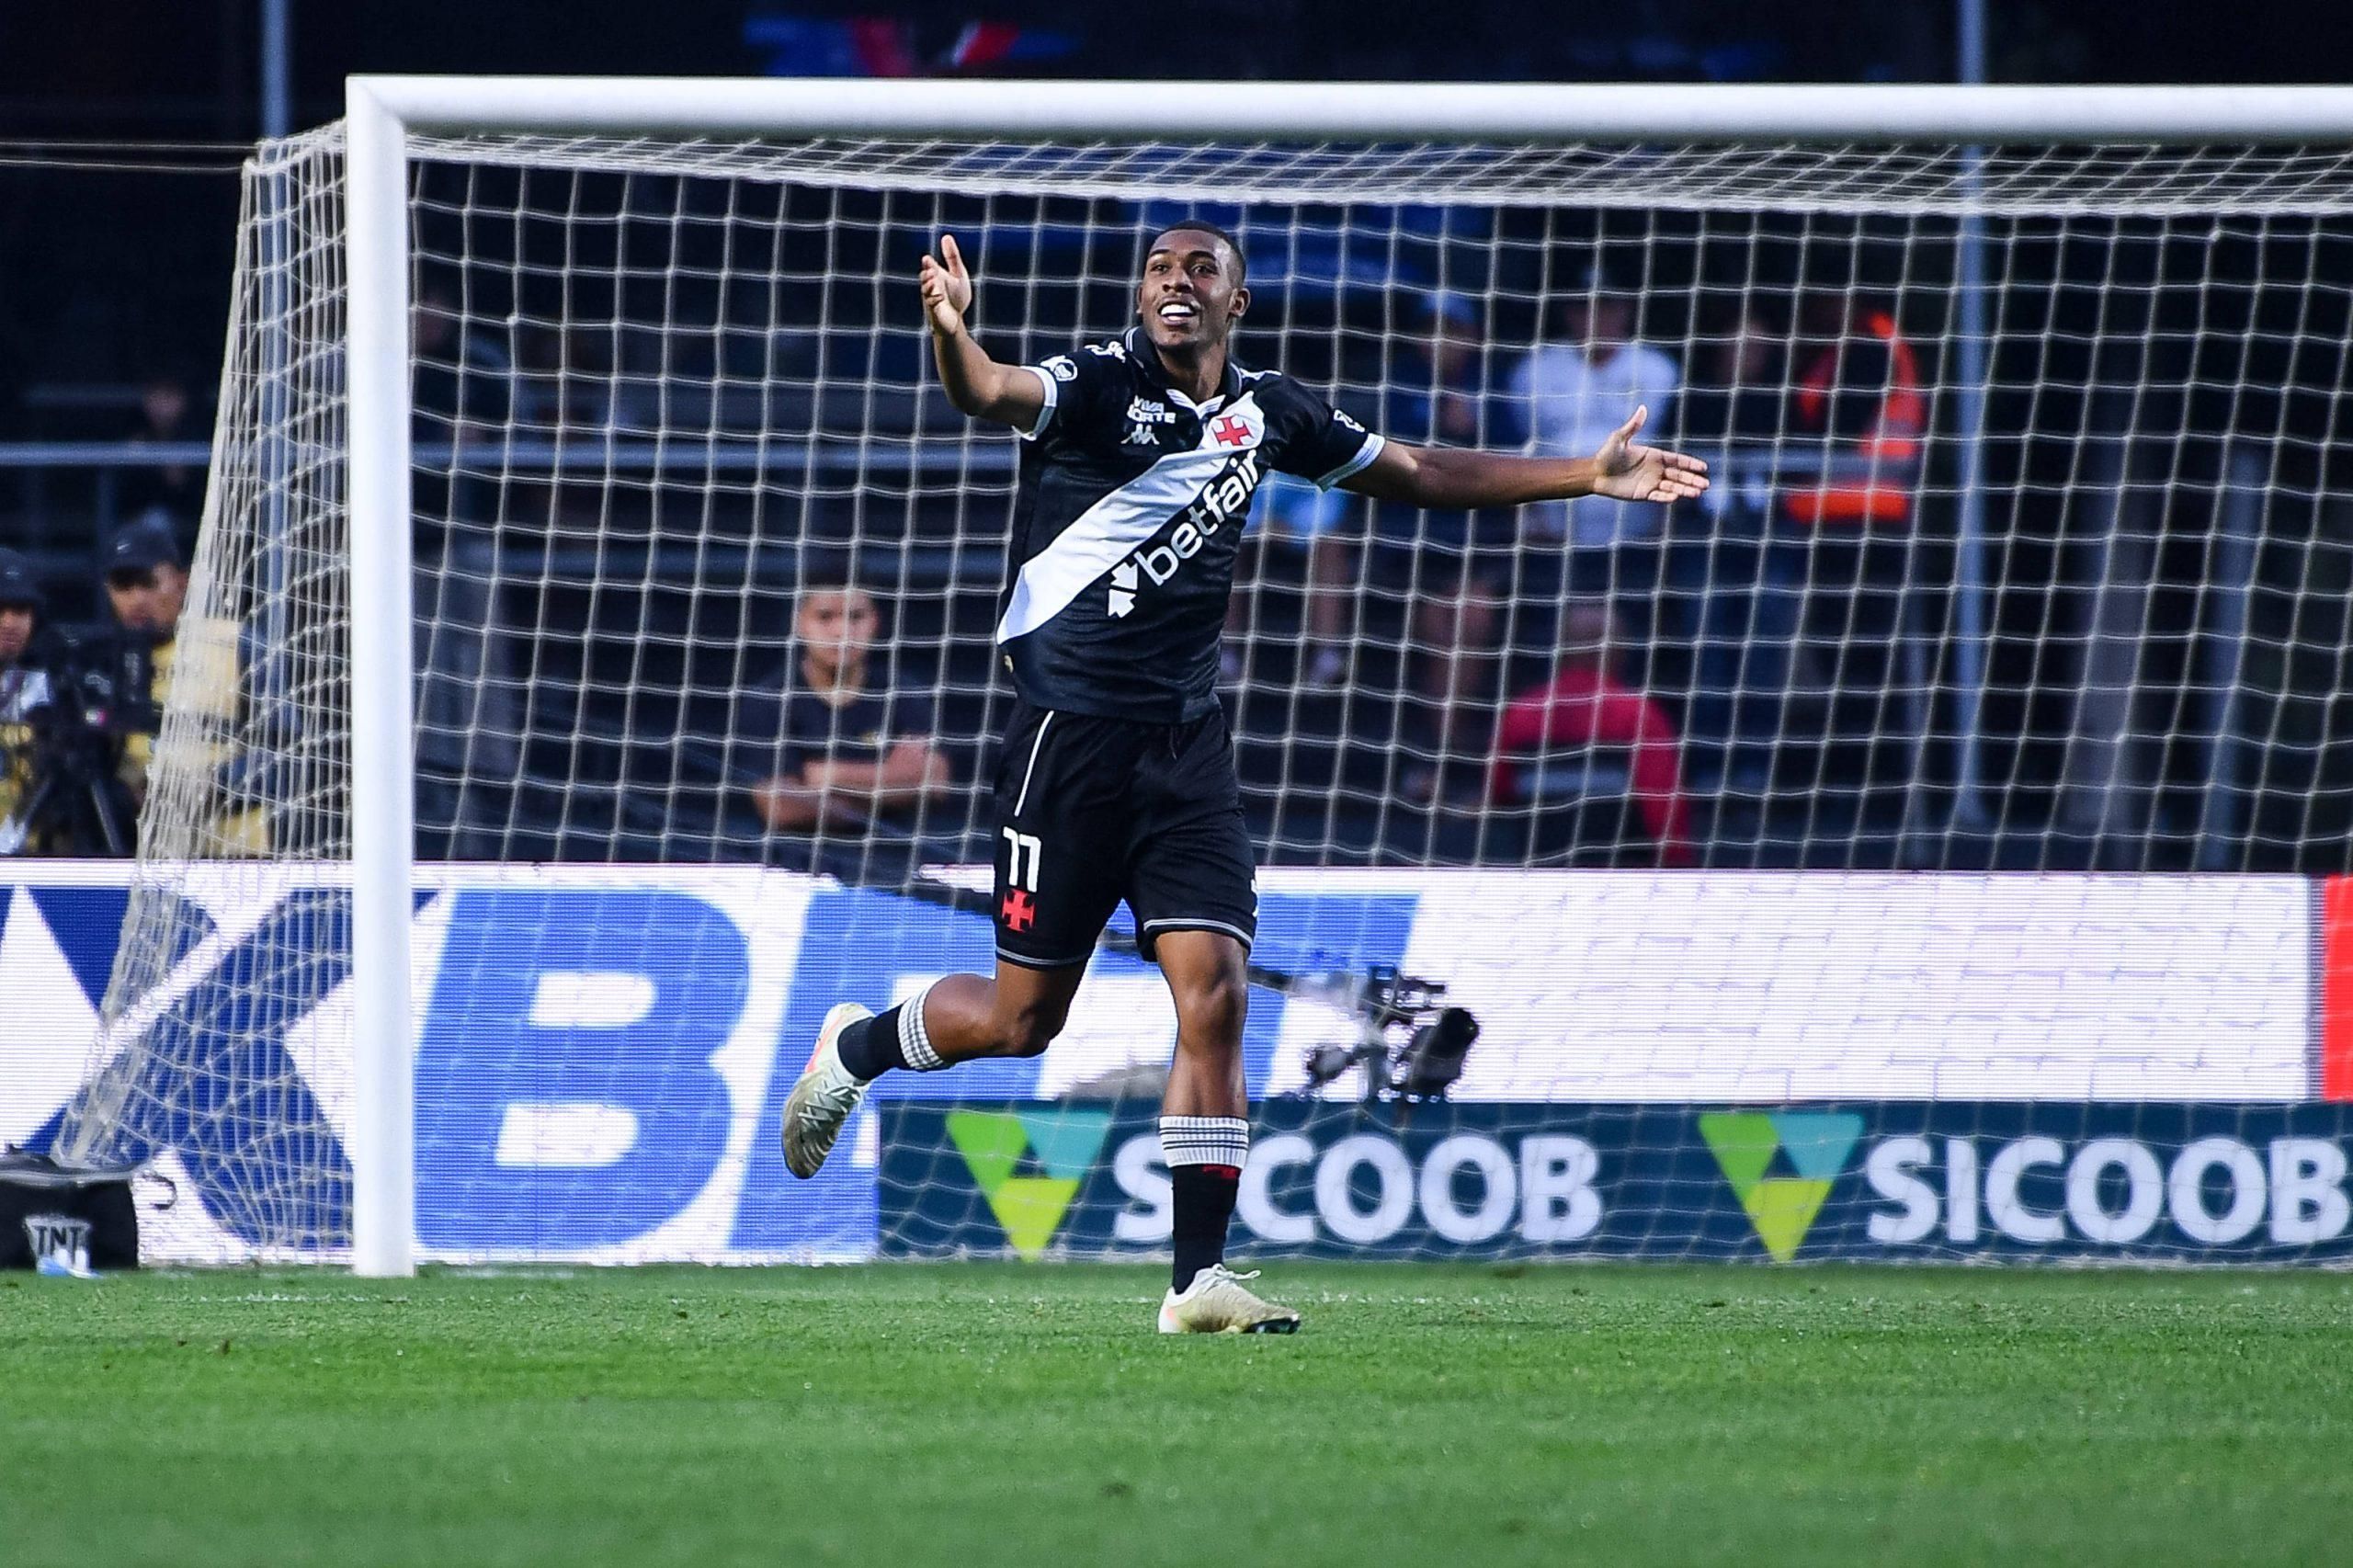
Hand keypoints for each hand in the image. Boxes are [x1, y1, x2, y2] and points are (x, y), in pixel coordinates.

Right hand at [918, 234, 973, 336]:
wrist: (955, 320)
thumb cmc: (955, 297)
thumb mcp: (958, 274)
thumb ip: (952, 257)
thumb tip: (946, 236)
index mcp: (936, 276)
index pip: (929, 267)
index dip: (928, 263)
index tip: (928, 259)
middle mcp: (931, 287)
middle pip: (925, 278)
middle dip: (927, 274)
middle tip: (931, 269)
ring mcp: (932, 300)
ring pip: (926, 292)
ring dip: (929, 286)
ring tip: (934, 280)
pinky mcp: (934, 312)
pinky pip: (931, 306)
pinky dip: (934, 301)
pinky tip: (939, 296)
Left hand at [1590, 405, 1709, 503]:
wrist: (1594, 473)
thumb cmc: (1606, 454)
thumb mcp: (1619, 438)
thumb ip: (1633, 426)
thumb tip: (1643, 408)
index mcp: (1654, 456)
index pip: (1678, 460)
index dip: (1690, 464)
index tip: (1703, 468)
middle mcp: (1655, 470)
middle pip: (1679, 475)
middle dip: (1692, 480)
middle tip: (1705, 485)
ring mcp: (1650, 482)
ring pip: (1672, 487)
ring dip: (1684, 490)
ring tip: (1697, 493)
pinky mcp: (1643, 494)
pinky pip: (1658, 496)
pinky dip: (1667, 497)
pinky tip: (1676, 497)